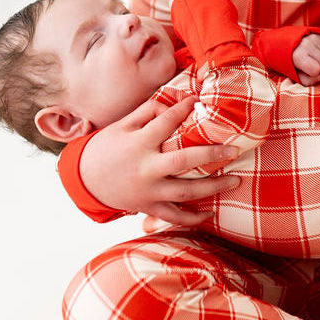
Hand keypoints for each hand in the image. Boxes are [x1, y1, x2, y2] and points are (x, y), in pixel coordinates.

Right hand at [79, 95, 238, 225]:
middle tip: (234, 150)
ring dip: (213, 187)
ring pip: (186, 192)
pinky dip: (194, 217)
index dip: (183, 110)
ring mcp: (148, 191)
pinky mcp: (148, 207)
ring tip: (235, 180)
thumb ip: (148, 113)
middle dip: (211, 155)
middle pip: (184, 161)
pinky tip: (211, 212)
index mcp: (139, 144)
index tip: (200, 101)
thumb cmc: (106, 148)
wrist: (83, 180)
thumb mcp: (122, 126)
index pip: (166, 123)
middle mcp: (146, 169)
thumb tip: (176, 102)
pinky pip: (175, 216)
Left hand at [292, 33, 319, 85]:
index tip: (306, 70)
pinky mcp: (318, 34)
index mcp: (297, 56)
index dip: (313, 73)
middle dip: (319, 66)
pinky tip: (317, 53)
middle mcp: (305, 44)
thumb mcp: (295, 76)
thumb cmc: (291, 63)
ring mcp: (313, 37)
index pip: (316, 70)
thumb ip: (308, 81)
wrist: (283, 45)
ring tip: (313, 58)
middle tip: (310, 65)